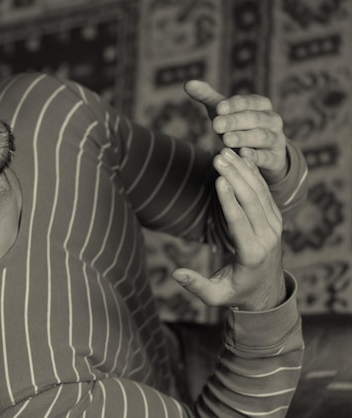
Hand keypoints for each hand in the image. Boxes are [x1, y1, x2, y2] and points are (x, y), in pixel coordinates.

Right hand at [172, 148, 285, 310]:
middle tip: (217, 156)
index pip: (239, 222)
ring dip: (242, 169)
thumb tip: (175, 273)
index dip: (229, 200)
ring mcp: (275, 225)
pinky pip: (264, 190)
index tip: (218, 180)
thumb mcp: (215, 295)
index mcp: (252, 254)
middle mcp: (267, 237)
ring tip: (224, 151)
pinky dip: (252, 172)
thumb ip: (195, 285)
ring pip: (259, 191)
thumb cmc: (235, 293)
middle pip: (251, 200)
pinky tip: (241, 156)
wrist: (266, 291)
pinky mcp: (275, 218)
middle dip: (234, 176)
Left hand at [184, 80, 288, 183]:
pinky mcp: (275, 158)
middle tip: (216, 125)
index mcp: (261, 104)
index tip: (219, 108)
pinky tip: (242, 155)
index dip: (233, 105)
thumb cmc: (239, 126)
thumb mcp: (224, 111)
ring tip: (226, 140)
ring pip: (261, 136)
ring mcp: (276, 139)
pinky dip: (256, 156)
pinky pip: (267, 157)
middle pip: (255, 118)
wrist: (262, 152)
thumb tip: (188, 83)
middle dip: (235, 121)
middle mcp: (272, 119)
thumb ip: (207, 97)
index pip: (248, 101)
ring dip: (244, 138)